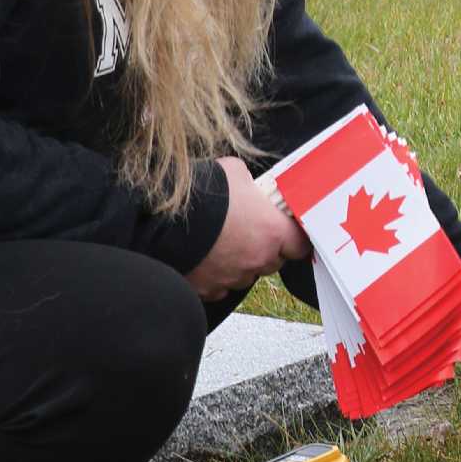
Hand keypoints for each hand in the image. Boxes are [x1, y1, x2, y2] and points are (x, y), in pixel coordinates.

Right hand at [185, 158, 310, 299]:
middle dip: (263, 250)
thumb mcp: (234, 172)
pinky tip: (203, 258)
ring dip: (239, 264)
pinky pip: (219, 286)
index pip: (299, 245)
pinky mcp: (208, 289)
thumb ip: (250, 185)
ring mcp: (232, 278)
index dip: (292, 238)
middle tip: (246, 232)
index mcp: (271, 232)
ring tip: (219, 243)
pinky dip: (215, 276)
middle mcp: (257, 260)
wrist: (162, 218)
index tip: (285, 233)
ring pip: (245, 275)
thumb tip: (248, 187)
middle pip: (272, 262)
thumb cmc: (202, 193)